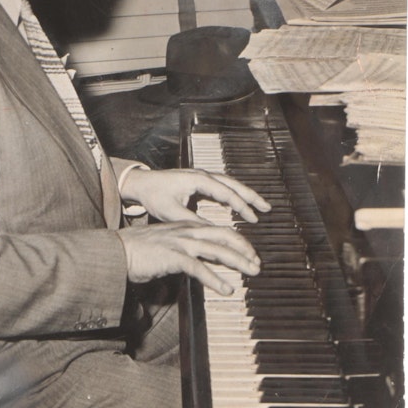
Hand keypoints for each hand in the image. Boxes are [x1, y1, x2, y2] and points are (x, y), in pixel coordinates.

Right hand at [115, 221, 259, 295]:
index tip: (250, 253)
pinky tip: (226, 289)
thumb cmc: (137, 252)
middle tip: (258, 263)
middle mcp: (185, 232)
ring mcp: (179, 243)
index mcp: (184, 227)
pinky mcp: (172, 256)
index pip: (218, 230)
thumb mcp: (165, 248)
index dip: (238, 241)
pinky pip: (199, 268)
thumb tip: (198, 265)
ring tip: (252, 272)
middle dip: (244, 249)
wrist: (115, 251)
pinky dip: (215, 279)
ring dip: (237, 261)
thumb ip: (183, 253)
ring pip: (217, 250)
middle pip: (223, 236)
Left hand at [119, 167, 270, 223]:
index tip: (253, 218)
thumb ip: (194, 221)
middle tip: (266, 208)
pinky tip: (240, 204)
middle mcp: (202, 174)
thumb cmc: (154, 196)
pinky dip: (234, 193)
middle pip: (233, 183)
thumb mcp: (173, 212)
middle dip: (251, 195)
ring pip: (229, 183)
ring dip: (245, 193)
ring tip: (260, 205)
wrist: (141, 183)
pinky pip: (222, 185)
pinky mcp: (199, 180)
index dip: (240, 206)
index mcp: (198, 180)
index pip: (225, 192)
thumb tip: (214, 232)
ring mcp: (201, 175)